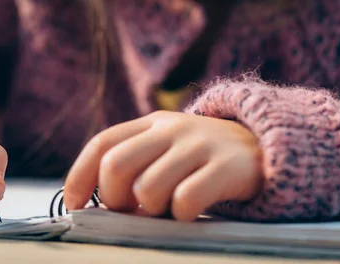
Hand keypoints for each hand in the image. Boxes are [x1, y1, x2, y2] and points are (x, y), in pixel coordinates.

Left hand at [64, 111, 262, 220]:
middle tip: (131, 210)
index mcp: (151, 123)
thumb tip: (96, 203)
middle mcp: (171, 128)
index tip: (75, 204)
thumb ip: (134, 163)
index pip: (102, 144)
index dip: (80, 175)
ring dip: (150, 210)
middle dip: (114, 198)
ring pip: (147, 187)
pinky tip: (190, 211)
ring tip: (165, 209)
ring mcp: (199, 145)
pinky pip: (185, 200)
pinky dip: (180, 215)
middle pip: (116, 165)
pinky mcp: (225, 167)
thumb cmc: (201, 158)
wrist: (263, 147)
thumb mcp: (167, 148)